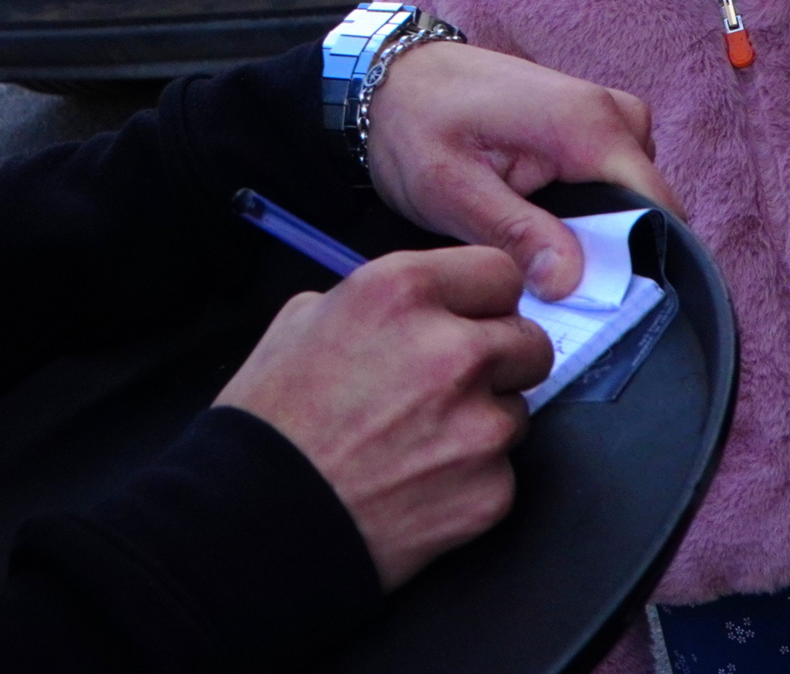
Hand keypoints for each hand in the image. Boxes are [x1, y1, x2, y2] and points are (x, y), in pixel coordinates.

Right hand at [215, 246, 551, 589]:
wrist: (261, 517)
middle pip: (528, 341)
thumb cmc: (271, 422)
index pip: (499, 272)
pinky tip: (419, 480)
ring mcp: (478, 425)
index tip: (476, 316)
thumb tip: (418, 307)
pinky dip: (470, 476)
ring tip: (421, 438)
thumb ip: (375, 301)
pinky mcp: (490, 490)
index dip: (484, 298)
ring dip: (482, 420)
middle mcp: (452, 351)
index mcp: (402, 292)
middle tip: (454, 381)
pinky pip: (502, 471)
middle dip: (499, 359)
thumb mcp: (303, 321)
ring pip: (517, 409)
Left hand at [367, 40, 676, 299]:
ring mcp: (605, 118)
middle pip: (649, 211)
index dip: (643, 267)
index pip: (661, 209)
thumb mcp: (453, 190)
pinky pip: (612, 185)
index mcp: (587, 125)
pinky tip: (542, 235)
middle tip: (556, 290)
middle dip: (614, 258)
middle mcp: (612, 115)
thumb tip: (573, 283)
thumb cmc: (414, 125)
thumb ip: (517, 233)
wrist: (389, 78)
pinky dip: (587, 216)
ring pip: (632, 202)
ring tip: (539, 259)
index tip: (607, 309)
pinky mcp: (589, 129)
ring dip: (598, 238)